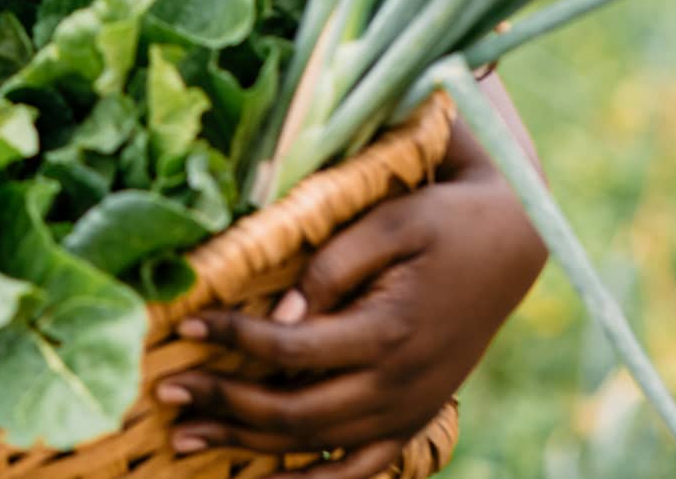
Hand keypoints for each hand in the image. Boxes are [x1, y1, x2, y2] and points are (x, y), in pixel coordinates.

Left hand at [159, 120, 544, 478]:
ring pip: (319, 449)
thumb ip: (330, 269)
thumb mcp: (386, 223)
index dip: (232, 338)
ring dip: (249, 450)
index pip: (291, 350)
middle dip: (223, 404)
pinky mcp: (415, 417)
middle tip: (165, 392)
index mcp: (389, 334)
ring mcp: (410, 410)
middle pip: (295, 412)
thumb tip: (279, 314)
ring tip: (185, 441)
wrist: (509, 242)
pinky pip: (361, 469)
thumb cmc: (438, 220)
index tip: (182, 321)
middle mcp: (401, 386)